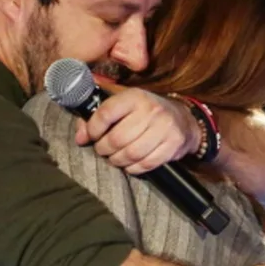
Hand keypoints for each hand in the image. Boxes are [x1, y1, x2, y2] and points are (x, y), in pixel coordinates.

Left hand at [74, 84, 198, 174]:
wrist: (183, 119)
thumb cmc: (146, 112)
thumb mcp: (125, 103)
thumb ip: (99, 115)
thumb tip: (80, 137)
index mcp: (135, 96)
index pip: (106, 113)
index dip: (93, 129)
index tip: (91, 136)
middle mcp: (151, 110)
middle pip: (117, 139)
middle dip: (104, 149)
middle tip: (102, 150)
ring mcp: (164, 128)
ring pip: (131, 154)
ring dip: (117, 160)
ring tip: (114, 158)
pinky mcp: (173, 144)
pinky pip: (146, 164)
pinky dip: (133, 168)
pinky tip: (129, 164)